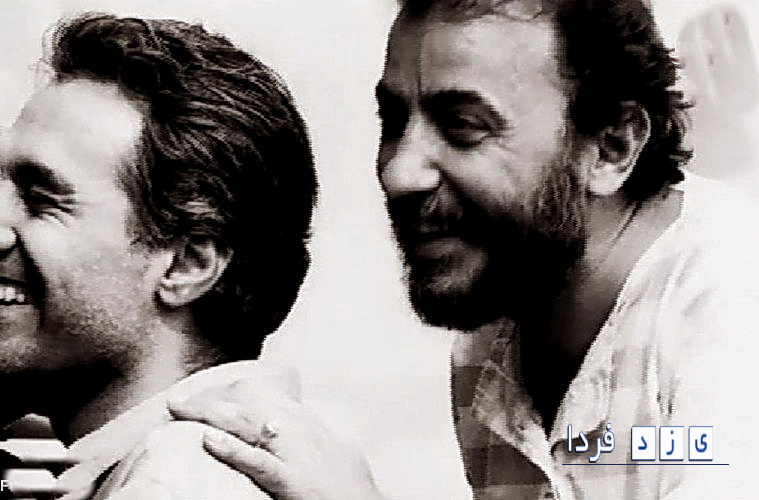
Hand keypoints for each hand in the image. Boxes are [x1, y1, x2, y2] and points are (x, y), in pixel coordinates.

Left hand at [167, 372, 385, 499]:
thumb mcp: (331, 448)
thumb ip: (306, 433)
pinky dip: (233, 449)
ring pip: (249, 422)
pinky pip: (259, 461)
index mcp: (308, 422)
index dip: (227, 392)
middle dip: (211, 399)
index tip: (202, 396)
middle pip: (250, 401)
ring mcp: (297, 453)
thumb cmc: (351, 485)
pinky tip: (208, 440)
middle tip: (178, 402)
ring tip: (181, 409)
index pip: (262, 394)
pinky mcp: (293, 479)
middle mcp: (302, 429)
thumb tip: (277, 426)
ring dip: (211, 413)